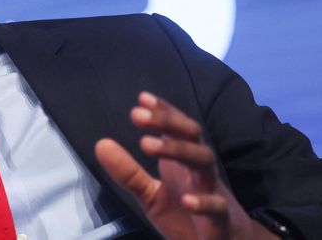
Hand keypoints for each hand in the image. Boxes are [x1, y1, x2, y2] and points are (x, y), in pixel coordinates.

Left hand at [95, 92, 276, 239]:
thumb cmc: (185, 216)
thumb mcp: (150, 194)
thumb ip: (129, 172)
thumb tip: (101, 144)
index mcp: (183, 163)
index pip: (178, 129)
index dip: (164, 112)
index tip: (142, 98)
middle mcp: (199, 171)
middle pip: (192, 136)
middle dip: (167, 122)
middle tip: (137, 114)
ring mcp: (212, 193)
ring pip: (205, 162)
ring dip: (178, 149)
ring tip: (146, 144)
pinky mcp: (220, 223)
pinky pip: (217, 208)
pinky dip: (204, 202)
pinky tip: (186, 199)